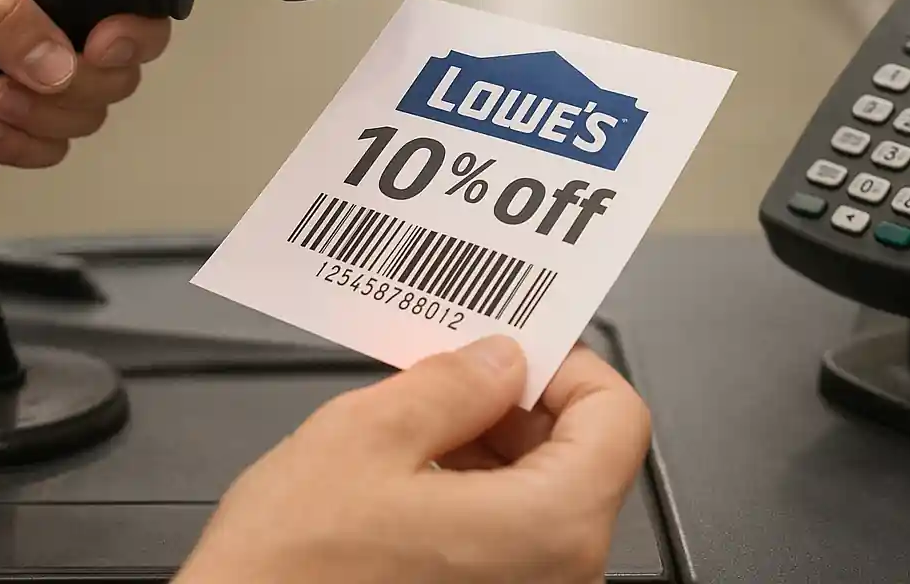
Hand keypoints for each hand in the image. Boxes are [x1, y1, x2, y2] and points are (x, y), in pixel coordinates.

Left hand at [0, 0, 170, 166]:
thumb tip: (57, 65)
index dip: (133, 33)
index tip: (98, 46)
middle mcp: (53, 11)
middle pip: (120, 69)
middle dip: (76, 89)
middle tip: (16, 83)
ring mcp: (31, 62)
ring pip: (88, 111)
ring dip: (45, 121)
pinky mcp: (7, 103)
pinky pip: (51, 143)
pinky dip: (24, 147)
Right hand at [173, 337, 650, 583]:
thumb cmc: (290, 576)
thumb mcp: (367, 437)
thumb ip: (452, 383)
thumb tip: (499, 359)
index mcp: (547, 531)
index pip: (619, 417)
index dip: (569, 366)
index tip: (518, 347)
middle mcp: (555, 580)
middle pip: (583, 453)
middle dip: (519, 400)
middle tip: (456, 370)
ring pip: (544, 492)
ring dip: (494, 442)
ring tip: (423, 419)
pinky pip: (513, 535)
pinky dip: (478, 488)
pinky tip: (418, 471)